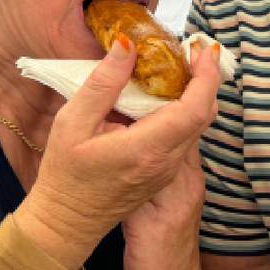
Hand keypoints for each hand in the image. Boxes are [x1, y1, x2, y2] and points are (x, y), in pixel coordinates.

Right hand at [12, 36, 221, 269]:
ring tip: (179, 63)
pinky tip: (163, 92)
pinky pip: (185, 135)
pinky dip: (184, 108)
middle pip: (204, 114)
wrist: (66, 224)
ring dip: (196, 92)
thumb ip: (103, 83)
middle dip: (205, 77)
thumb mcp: (73, 122)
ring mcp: (168, 170)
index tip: (203, 48)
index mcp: (147, 149)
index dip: (206, 76)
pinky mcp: (164, 172)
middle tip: (192, 48)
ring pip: (197, 125)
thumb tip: (127, 45)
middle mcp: (166, 162)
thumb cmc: (64, 177)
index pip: (195, 109)